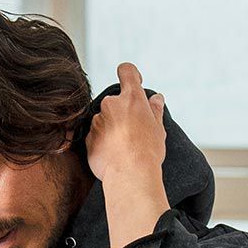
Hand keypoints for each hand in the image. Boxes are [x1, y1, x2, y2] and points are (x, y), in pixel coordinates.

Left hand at [85, 61, 165, 183]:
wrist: (130, 176)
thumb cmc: (147, 153)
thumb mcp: (158, 129)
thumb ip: (155, 110)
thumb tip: (156, 99)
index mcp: (132, 98)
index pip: (126, 71)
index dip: (130, 74)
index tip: (134, 82)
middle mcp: (111, 104)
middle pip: (114, 101)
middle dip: (121, 113)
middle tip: (132, 132)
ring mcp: (98, 121)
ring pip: (104, 120)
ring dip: (111, 129)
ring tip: (122, 148)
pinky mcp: (89, 138)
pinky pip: (96, 136)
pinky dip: (103, 143)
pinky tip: (113, 155)